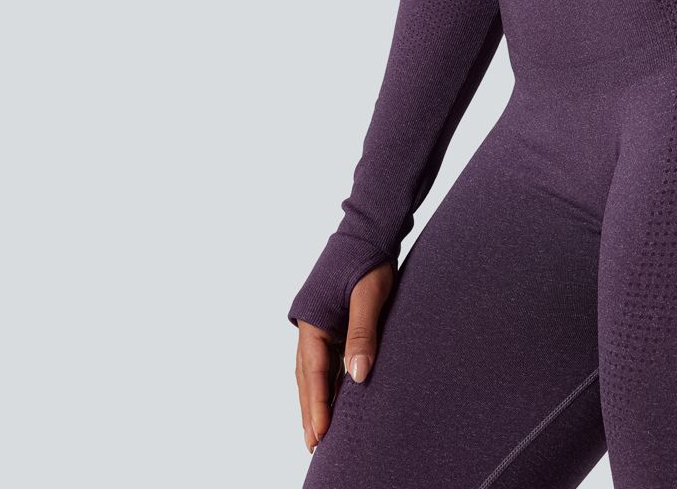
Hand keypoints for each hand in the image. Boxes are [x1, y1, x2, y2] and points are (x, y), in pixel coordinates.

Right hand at [294, 261, 396, 452]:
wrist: (370, 230)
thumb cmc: (369, 260)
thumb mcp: (369, 297)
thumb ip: (362, 334)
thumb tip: (358, 376)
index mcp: (313, 322)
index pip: (312, 373)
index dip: (316, 406)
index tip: (319, 436)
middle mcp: (310, 326)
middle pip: (307, 377)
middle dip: (311, 411)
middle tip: (314, 446)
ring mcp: (319, 325)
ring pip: (314, 371)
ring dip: (316, 399)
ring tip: (320, 432)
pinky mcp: (332, 322)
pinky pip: (325, 359)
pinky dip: (327, 381)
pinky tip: (334, 399)